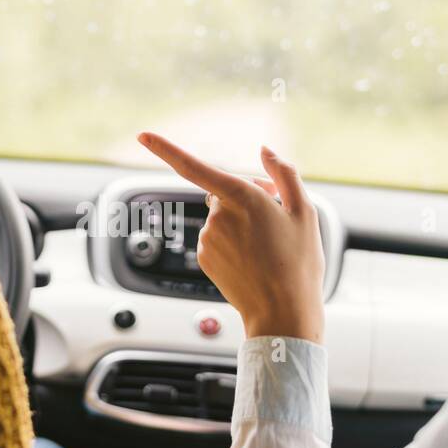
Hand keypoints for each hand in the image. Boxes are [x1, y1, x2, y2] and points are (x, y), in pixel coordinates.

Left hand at [138, 132, 324, 343]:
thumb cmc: (298, 262)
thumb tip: (265, 151)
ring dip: (240, 223)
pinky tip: (253, 259)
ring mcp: (208, 239)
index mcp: (241, 198)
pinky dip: (232, 243)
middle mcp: (217, 216)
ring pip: (221, 217)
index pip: (195, 166)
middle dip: (244, 197)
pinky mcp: (204, 259)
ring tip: (268, 246)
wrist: (283, 312)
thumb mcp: (305, 211)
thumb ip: (284, 173)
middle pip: (223, 192)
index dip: (165, 149)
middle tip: (275, 217)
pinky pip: (217, 239)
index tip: (142, 135)